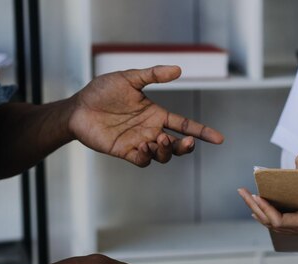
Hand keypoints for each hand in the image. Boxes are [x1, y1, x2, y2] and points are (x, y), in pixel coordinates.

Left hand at [67, 65, 223, 166]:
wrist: (78, 108)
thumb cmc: (102, 92)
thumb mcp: (129, 78)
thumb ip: (153, 75)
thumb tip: (178, 70)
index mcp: (156, 114)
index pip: (186, 125)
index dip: (203, 132)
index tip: (219, 139)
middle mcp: (151, 130)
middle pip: (178, 145)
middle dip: (186, 147)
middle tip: (187, 143)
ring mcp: (139, 142)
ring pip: (163, 155)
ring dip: (166, 150)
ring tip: (157, 139)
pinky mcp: (126, 152)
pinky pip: (143, 161)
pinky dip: (148, 156)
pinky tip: (144, 145)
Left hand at [238, 188, 297, 255]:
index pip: (278, 219)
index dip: (265, 209)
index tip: (256, 196)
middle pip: (268, 220)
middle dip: (253, 206)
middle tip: (242, 192)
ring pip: (271, 221)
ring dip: (257, 209)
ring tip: (247, 196)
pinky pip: (277, 222)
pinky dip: (266, 214)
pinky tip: (261, 208)